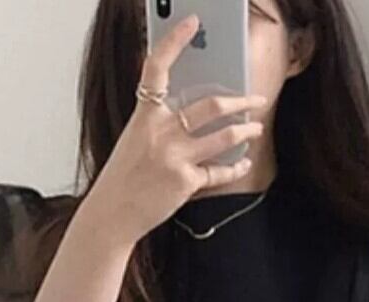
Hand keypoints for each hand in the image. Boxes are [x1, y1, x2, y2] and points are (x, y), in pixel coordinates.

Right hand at [83, 14, 266, 246]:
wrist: (112, 212)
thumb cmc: (125, 176)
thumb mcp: (136, 139)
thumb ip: (160, 121)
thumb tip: (194, 109)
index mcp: (145, 115)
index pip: (157, 67)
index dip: (174, 41)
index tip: (192, 22)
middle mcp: (161, 131)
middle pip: (209, 106)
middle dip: (239, 101)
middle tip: (255, 99)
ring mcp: (175, 157)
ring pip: (222, 137)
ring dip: (245, 131)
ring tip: (255, 128)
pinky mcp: (185, 182)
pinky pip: (219, 172)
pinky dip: (235, 168)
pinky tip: (244, 162)